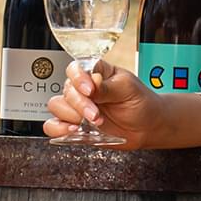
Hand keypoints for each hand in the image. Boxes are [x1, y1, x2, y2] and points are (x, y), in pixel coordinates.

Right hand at [45, 57, 169, 149]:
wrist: (147, 126)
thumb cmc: (140, 102)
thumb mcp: (128, 89)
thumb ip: (107, 87)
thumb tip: (92, 82)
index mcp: (95, 73)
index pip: (75, 69)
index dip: (78, 78)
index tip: (89, 90)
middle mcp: (82, 89)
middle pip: (66, 90)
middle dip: (80, 105)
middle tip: (96, 115)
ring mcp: (77, 107)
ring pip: (56, 106)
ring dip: (70, 116)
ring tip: (89, 124)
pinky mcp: (74, 126)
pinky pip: (53, 126)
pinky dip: (58, 129)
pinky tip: (73, 131)